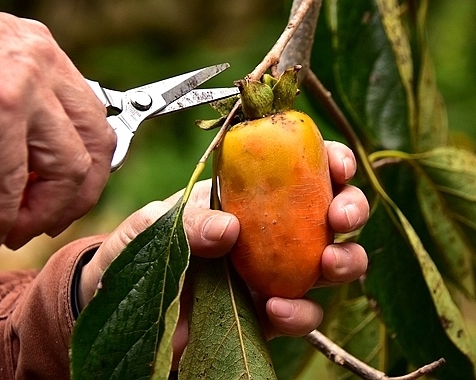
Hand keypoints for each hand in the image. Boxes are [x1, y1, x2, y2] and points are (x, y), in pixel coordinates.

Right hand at [0, 0, 115, 249]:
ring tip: (15, 234)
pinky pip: (14, 182)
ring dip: (46, 213)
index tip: (62, 196)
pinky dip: (3, 217)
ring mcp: (28, 88)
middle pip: (98, 142)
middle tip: (49, 223)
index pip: (91, 117)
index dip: (85, 164)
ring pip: (71, 168)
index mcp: (42, 53)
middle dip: (81, 193)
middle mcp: (46, 65)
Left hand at [78, 141, 368, 362]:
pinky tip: (275, 309)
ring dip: (346, 259)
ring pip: (336, 261)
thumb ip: (189, 222)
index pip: (303, 166)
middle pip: (334, 211)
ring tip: (328, 264)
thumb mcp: (154, 226)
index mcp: (251, 192)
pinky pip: (306, 313)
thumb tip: (229, 229)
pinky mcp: (273, 314)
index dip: (332, 160)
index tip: (339, 166)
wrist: (123, 310)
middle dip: (352, 208)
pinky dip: (302, 311)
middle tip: (340, 217)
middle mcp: (275, 229)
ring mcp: (278, 271)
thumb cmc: (139, 251)